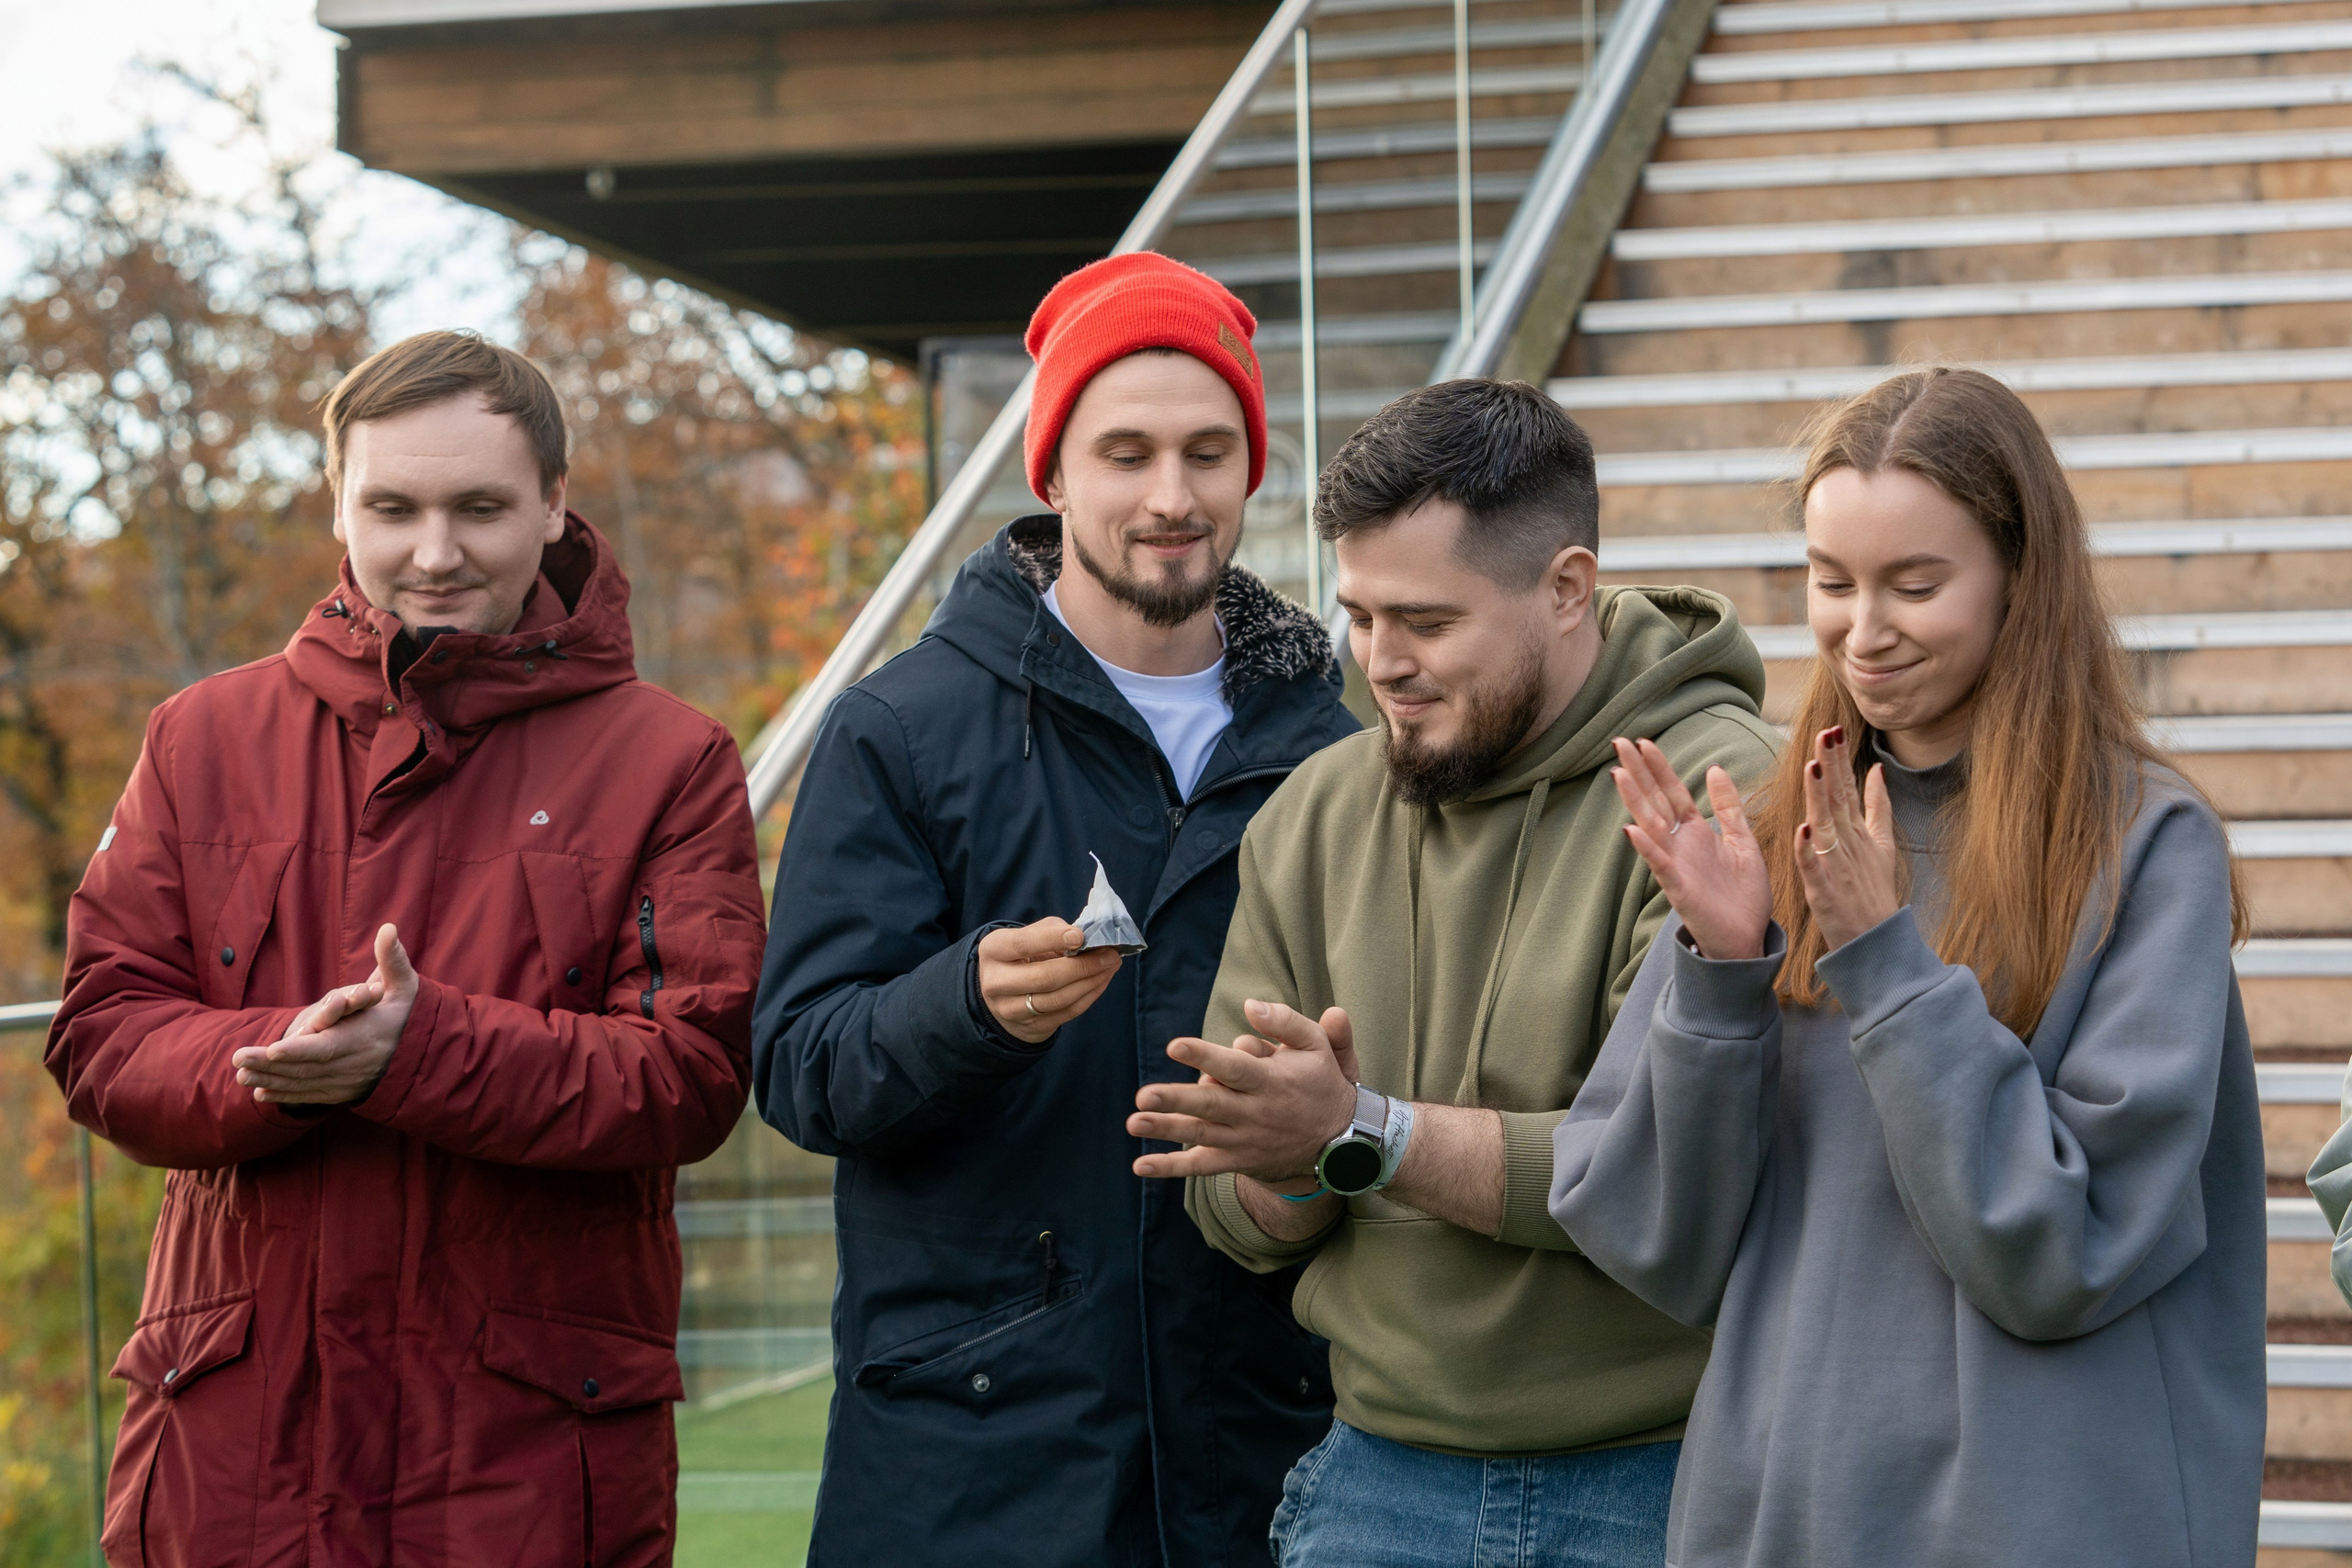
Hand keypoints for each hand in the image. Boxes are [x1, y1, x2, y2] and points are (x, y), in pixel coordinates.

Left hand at [231, 923, 417, 1105]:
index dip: (301, 1049)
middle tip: (237, 1059)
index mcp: (366, 1037)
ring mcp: (347, 1081)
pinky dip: (283, 1096)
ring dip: (270, 1080)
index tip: (274, 1048)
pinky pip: (308, 1096)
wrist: (421, 1054)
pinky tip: (259, 1093)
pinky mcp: (341, 1092)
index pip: (330, 1046)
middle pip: (308, 1068)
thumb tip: (388, 928)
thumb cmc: (405, 1012)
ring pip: (303, 1084)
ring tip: (239, 1074)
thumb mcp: (404, 985)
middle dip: (271, 1065)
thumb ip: (392, 959)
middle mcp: (354, 1064)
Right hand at [978, 917, 1120, 1043]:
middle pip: (1044, 977)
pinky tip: (1102, 981)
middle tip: (1110, 955)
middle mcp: (996, 982)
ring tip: (1111, 966)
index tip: (1080, 936)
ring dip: (1091, 982)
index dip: (1052, 939)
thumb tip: (1088, 938)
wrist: (1003, 994)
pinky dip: (1089, 996)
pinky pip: (1067, 1013)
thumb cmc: (1022, 955)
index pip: (1022, 944)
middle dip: (1083, 966)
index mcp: (994, 951)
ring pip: (1058, 999)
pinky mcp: (1030, 1026)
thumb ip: (1053, 930)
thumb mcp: (1027, 935)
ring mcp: (1011, 1009)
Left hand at [1127, 999, 1357, 1180]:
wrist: (1339, 1142)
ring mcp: (1243, 1139)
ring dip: (1166, 1129)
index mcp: (1270, 1080)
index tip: (1174, 1045)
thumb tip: (1250, 1005)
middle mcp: (1254, 1112)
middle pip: (1210, 1104)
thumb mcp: (1316, 1046)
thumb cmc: (1321, 1083)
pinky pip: (1202, 1166)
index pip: (1234, 1067)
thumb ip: (1285, 1022)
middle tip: (1143, 1095)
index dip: (1205, 1056)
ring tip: (1133, 1123)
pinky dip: (1172, 1168)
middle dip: (1176, 1100)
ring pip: (1201, 1134)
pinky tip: (1141, 1166)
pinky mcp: (1237, 1159)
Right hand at [1610, 736, 1768, 960]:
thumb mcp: (1743, 842)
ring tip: (1617, 774)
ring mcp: (1676, 865)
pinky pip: (1660, 865)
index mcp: (1696, 832)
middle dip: (1639, 773)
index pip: (1673, 792)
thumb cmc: (1743, 896)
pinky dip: (1647, 848)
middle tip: (1619, 742)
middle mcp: (1680, 845)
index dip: (1659, 767)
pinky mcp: (1679, 889)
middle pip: (1655, 801)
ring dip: (1635, 801)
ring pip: (1651, 826)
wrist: (1747, 939)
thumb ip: (1728, 807)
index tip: (1643, 741)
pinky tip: (1631, 829)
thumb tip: (1715, 768)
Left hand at [1795, 726, 1900, 950]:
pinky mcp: (1825, 890)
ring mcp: (1838, 866)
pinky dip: (1808, 849)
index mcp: (1858, 832)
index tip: (1834, 730)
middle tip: (1827, 733)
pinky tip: (1803, 829)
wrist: (1878, 941)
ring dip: (1820, 797)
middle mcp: (1849, 844)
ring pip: (1826, 826)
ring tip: (1814, 767)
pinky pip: (1814, 867)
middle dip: (1832, 766)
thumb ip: (1878, 807)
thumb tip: (1877, 770)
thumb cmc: (1874, 892)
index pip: (1848, 789)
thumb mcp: (1883, 845)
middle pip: (1838, 799)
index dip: (1840, 760)